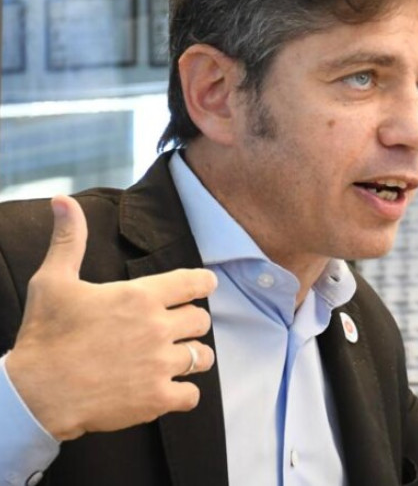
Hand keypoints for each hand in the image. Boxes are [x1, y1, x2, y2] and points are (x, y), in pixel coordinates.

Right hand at [5, 196, 217, 440]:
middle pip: (201, 320)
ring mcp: (159, 364)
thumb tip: (62, 200)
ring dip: (191, 357)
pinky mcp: (156, 399)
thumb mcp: (53, 281)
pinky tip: (165, 389)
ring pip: (202, 357)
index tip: (198, 289)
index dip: (201, 285)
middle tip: (168, 330)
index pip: (197, 282)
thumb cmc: (45, 335)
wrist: (33, 393)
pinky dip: (183, 393)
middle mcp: (157, 327)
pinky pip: (192, 395)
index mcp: (140, 296)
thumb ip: (69, 240)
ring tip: (171, 359)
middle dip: (188, 324)